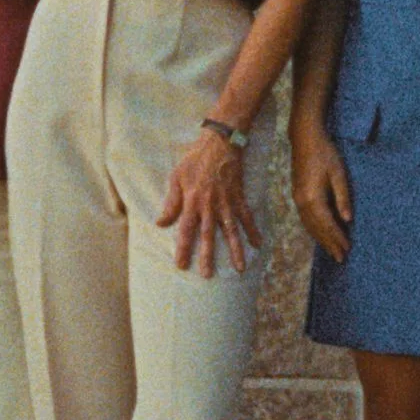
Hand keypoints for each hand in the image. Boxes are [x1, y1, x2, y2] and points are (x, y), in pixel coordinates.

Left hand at [155, 125, 259, 276]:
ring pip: (231, 231)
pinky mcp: (239, 197)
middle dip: (208, 257)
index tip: (181, 265)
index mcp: (192, 202)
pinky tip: (258, 244)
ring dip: (236, 250)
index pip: (186, 230)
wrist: (219, 143)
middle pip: (208, 236)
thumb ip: (171, 202)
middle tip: (208, 276)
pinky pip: (247, 217)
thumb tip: (161, 223)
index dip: (183, 249)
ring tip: (240, 268)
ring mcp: (226, 202)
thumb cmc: (194, 159)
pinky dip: (253, 230)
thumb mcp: (176, 177)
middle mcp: (210, 206)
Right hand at [291, 118, 352, 260]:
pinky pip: (305, 219)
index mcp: (313, 198)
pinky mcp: (297, 195)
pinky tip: (320, 233)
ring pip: (309, 225)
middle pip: (317, 229)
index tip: (348, 249)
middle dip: (329, 244)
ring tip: (331, 251)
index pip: (327, 224)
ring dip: (320, 239)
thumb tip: (347, 220)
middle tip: (340, 258)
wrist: (304, 138)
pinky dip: (313, 230)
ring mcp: (297, 199)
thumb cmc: (325, 153)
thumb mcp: (338, 174)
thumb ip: (342, 198)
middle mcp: (302, 202)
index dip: (338, 238)